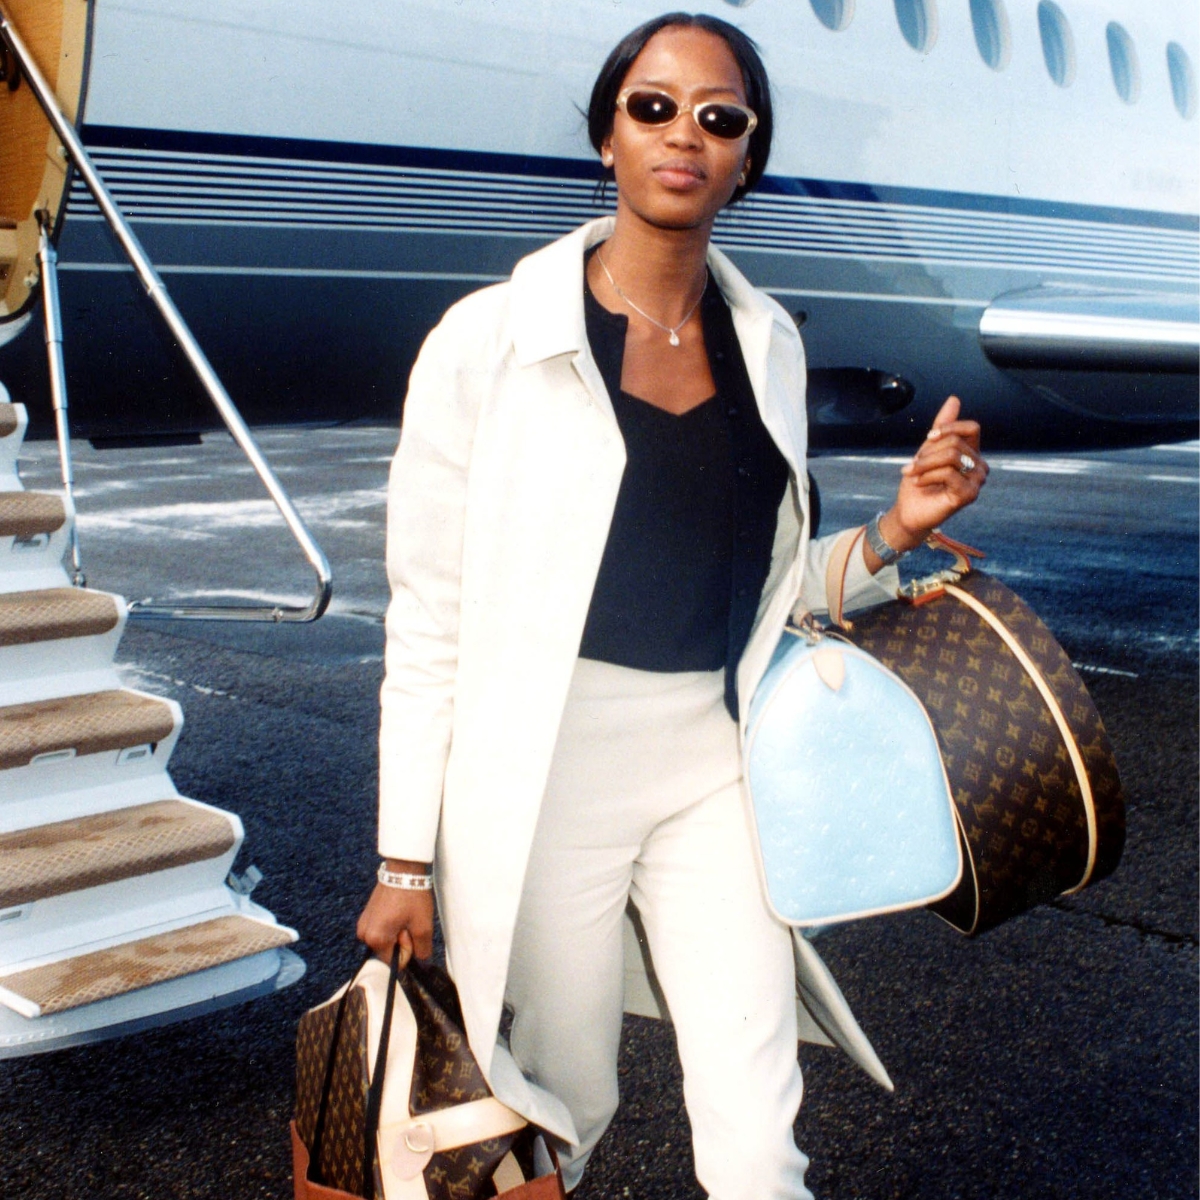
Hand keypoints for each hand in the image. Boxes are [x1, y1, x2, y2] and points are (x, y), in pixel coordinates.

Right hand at [356, 859, 434, 967]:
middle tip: (408, 920)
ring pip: (385, 941)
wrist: (403, 869)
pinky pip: (381, 930)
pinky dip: (391, 925)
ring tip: (403, 914)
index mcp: (375, 939)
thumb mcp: (423, 926)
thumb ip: (422, 950)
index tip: (410, 931)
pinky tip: (397, 911)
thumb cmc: (412, 897)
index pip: (394, 962)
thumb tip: (421, 962)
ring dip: (397, 932)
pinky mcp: (366, 916)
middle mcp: (364, 935)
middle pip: (388, 951)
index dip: (407, 950)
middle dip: (401, 941)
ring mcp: (363, 924)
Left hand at [877, 395, 987, 555]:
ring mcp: (977, 481)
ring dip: (924, 464)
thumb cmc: (919, 481)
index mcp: (972, 454)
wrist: (909, 510)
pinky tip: (919, 483)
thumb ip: (942, 426)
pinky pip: (948, 473)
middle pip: (955, 442)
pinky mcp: (969, 495)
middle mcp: (980, 466)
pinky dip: (927, 476)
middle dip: (928, 452)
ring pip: (951, 456)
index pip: (972, 428)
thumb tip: (954, 399)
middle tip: (912, 465)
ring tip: (912, 473)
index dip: (949, 428)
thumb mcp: (928, 449)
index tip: (929, 437)